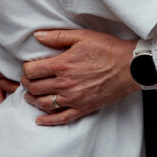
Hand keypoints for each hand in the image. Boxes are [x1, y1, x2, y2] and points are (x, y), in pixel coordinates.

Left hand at [22, 30, 138, 125]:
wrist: (130, 67)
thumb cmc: (108, 49)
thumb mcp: (82, 36)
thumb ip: (57, 36)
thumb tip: (37, 35)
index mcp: (63, 65)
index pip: (32, 71)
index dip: (26, 69)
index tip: (28, 67)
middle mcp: (65, 84)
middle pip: (35, 88)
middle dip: (27, 84)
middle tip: (28, 80)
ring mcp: (74, 98)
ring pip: (44, 104)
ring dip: (32, 100)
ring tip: (30, 96)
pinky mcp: (83, 108)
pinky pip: (61, 118)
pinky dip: (48, 121)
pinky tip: (39, 120)